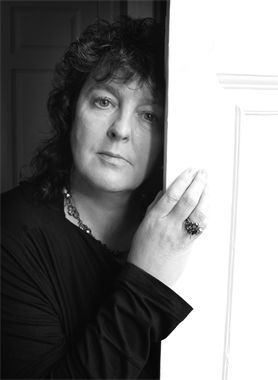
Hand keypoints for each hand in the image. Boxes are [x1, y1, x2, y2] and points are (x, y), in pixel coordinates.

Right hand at [127, 168, 207, 286]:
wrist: (148, 277)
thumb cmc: (143, 252)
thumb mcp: (144, 226)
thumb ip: (154, 209)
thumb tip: (164, 193)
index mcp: (154, 219)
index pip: (171, 195)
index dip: (182, 180)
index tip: (189, 171)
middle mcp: (167, 226)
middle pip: (187, 200)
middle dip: (198, 184)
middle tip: (203, 174)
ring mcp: (179, 236)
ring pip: (197, 213)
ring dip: (205, 197)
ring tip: (208, 187)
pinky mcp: (188, 245)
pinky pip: (200, 228)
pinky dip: (205, 215)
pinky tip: (207, 207)